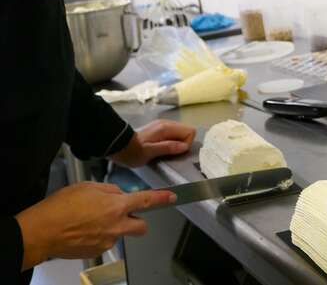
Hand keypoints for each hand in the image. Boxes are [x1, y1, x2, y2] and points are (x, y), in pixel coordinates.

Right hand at [15, 182, 174, 270]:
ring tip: (92, 220)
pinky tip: (85, 229)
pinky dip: (100, 236)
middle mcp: (116, 225)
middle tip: (123, 214)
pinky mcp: (98, 251)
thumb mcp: (88, 187)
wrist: (43, 231)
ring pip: (122, 234)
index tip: (171, 198)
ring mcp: (108, 240)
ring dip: (115, 227)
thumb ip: (109, 190)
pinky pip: (106, 242)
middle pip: (141, 226)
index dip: (161, 198)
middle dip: (137, 220)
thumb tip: (119, 195)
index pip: (147, 201)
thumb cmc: (62, 206)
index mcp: (116, 206)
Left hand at [111, 119, 195, 166]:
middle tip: (171, 154)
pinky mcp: (158, 130)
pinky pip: (173, 135)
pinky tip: (162, 149)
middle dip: (183, 144)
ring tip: (166, 152)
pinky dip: (172, 143)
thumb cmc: (133, 151)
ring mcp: (162, 126)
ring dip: (177, 144)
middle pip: (186, 131)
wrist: (117, 145)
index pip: (190, 131)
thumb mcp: (150, 152)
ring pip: (180, 133)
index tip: (176, 152)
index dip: (187, 143)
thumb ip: (168, 147)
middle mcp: (166, 124)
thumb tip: (184, 146)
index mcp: (166, 127)